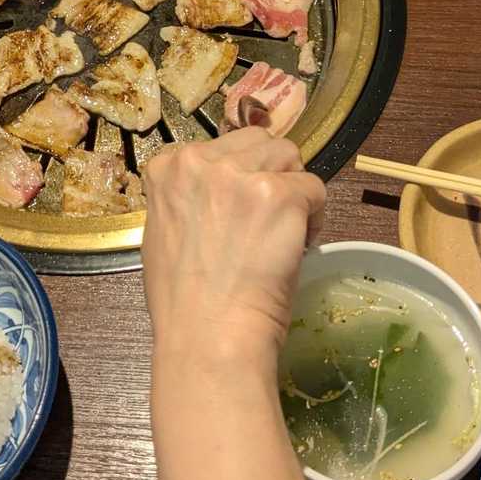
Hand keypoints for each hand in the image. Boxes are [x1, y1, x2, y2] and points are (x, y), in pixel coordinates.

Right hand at [141, 127, 325, 362]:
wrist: (208, 338)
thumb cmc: (184, 302)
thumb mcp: (164, 233)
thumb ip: (188, 198)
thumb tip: (219, 193)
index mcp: (167, 168)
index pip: (220, 146)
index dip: (239, 175)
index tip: (242, 208)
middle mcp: (200, 161)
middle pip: (259, 141)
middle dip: (270, 173)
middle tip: (270, 218)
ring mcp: (240, 176)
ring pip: (290, 157)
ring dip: (293, 191)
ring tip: (284, 232)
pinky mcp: (279, 195)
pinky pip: (316, 189)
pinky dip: (315, 218)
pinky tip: (297, 247)